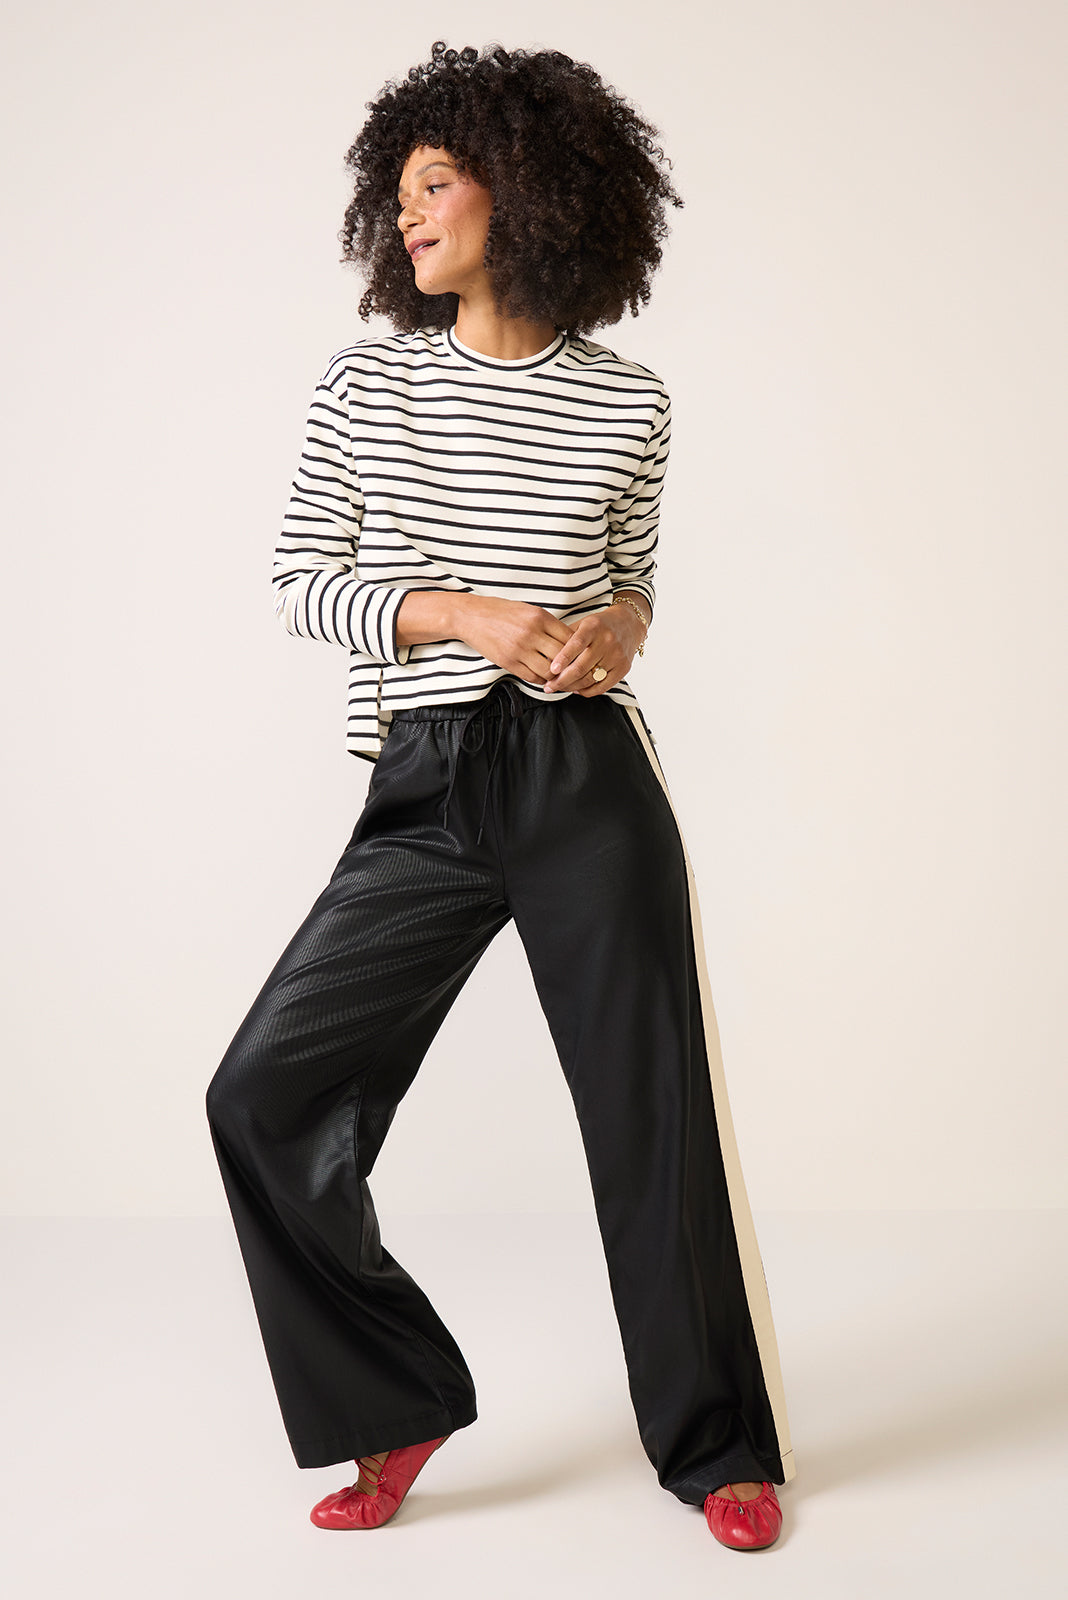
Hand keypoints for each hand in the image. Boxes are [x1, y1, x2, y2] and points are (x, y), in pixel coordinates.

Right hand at [454, 594, 576, 685]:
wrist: (471, 616)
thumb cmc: (501, 612)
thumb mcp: (528, 610)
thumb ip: (548, 625)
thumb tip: (569, 641)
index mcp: (540, 617)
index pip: (570, 638)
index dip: (578, 651)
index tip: (582, 657)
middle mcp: (531, 633)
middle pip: (562, 657)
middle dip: (571, 667)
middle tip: (577, 674)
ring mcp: (519, 648)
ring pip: (549, 671)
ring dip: (557, 678)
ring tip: (561, 680)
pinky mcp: (508, 661)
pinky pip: (532, 677)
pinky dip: (541, 681)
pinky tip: (544, 680)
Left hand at [543, 602, 645, 696]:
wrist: (629, 624)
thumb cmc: (599, 625)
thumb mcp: (582, 624)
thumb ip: (566, 638)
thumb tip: (546, 659)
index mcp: (593, 627)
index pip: (576, 644)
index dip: (563, 658)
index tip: (551, 670)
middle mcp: (607, 641)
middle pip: (581, 667)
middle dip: (562, 680)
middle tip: (548, 687)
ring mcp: (616, 655)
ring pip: (590, 679)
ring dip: (571, 687)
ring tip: (558, 688)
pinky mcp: (623, 668)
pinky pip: (602, 687)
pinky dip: (587, 691)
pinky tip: (576, 690)